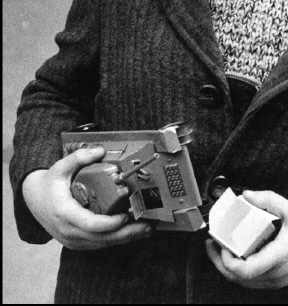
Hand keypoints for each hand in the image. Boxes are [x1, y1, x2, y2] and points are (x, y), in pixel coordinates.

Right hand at [22, 146, 153, 249]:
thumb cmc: (49, 183)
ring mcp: (72, 239)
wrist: (33, 199)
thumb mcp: (60, 166)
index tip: (125, 216)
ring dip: (125, 238)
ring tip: (146, 229)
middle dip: (126, 233)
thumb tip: (100, 150)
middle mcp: (68, 231)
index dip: (109, 223)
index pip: (89, 224)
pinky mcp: (77, 241)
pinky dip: (116, 239)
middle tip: (147, 226)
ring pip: (102, 243)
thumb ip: (79, 157)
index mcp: (64, 213)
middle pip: (100, 238)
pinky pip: (99, 243)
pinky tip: (133, 232)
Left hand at [205, 190, 287, 288]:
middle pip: (239, 279)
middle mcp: (276, 273)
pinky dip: (240, 270)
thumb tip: (246, 195)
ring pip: (244, 283)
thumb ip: (268, 199)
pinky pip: (253, 281)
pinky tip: (236, 254)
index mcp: (279, 257)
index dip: (227, 261)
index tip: (221, 243)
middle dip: (219, 262)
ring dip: (228, 267)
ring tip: (219, 247)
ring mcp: (277, 280)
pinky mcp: (277, 280)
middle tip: (212, 243)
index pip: (246, 271)